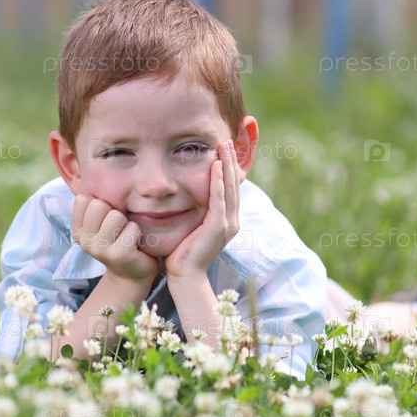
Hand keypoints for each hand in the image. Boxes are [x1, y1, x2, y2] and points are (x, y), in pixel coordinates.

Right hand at [71, 195, 158, 282]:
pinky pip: (132, 227)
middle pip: (99, 205)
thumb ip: (94, 205)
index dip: (101, 205)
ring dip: (127, 223)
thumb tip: (83, 176)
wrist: (132, 274)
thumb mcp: (102, 223)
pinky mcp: (118, 254)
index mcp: (77, 230)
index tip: (107, 221)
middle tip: (119, 230)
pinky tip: (135, 244)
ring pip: (115, 215)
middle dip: (115, 213)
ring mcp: (99, 249)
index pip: (83, 199)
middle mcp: (84, 241)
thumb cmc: (119, 241)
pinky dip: (137, 233)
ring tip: (126, 236)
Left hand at [165, 139, 240, 278]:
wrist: (185, 276)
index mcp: (228, 220)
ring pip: (229, 188)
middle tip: (227, 140)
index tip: (225, 149)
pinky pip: (219, 199)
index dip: (229, 168)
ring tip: (223, 146)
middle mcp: (232, 221)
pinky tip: (215, 166)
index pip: (230, 188)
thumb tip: (187, 196)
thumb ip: (196, 212)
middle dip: (231, 161)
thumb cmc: (183, 254)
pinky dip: (217, 181)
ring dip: (227, 165)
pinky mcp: (218, 227)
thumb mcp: (192, 227)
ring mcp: (228, 224)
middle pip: (233, 184)